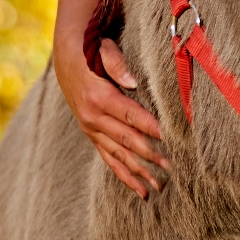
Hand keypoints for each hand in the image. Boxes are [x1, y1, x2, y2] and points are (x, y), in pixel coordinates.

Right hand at [54, 0, 166, 198]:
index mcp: (77, 3)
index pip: (77, 56)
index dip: (106, 76)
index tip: (139, 92)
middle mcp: (74, 35)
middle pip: (85, 99)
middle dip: (122, 129)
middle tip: (161, 153)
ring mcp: (83, 58)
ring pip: (92, 121)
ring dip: (122, 150)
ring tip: (157, 179)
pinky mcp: (99, 75)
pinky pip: (102, 127)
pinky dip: (120, 155)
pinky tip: (143, 185)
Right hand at [56, 30, 165, 198]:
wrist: (65, 59)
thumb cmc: (92, 51)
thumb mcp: (103, 49)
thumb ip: (117, 64)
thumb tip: (132, 82)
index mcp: (98, 97)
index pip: (131, 115)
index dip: (152, 128)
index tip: (172, 139)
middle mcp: (92, 118)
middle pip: (127, 139)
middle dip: (151, 154)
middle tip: (174, 166)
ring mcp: (91, 129)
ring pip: (118, 155)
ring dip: (140, 171)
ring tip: (160, 186)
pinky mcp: (92, 135)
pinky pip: (109, 159)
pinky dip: (124, 175)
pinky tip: (140, 190)